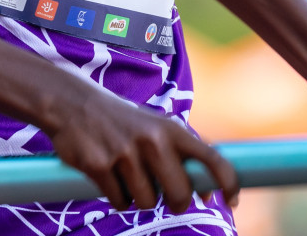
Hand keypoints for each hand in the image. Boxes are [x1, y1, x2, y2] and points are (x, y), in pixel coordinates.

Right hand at [44, 85, 239, 212]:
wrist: (74, 104)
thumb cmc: (124, 121)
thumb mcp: (157, 126)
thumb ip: (182, 154)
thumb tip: (210, 193)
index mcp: (172, 129)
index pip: (212, 158)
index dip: (228, 183)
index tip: (233, 201)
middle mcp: (153, 140)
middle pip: (179, 194)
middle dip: (175, 202)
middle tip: (166, 195)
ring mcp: (126, 153)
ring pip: (148, 202)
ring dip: (140, 198)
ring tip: (130, 176)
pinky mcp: (100, 166)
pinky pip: (120, 202)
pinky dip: (118, 198)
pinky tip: (111, 178)